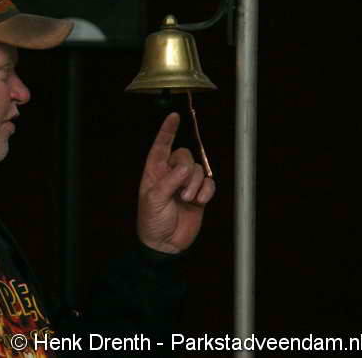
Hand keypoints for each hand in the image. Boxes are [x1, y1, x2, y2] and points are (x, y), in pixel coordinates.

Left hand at [137, 112, 215, 253]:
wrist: (165, 244)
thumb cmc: (152, 220)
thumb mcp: (154, 199)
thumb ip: (170, 180)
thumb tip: (186, 166)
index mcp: (154, 171)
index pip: (161, 145)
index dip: (167, 131)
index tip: (173, 116)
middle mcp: (171, 174)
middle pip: (185, 155)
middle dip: (186, 172)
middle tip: (181, 192)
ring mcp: (186, 184)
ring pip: (199, 169)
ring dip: (195, 185)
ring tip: (187, 201)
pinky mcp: (199, 195)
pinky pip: (209, 182)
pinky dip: (207, 191)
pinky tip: (200, 202)